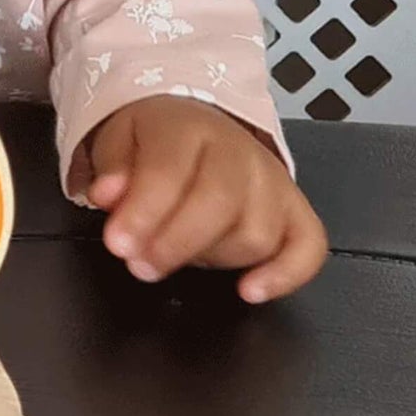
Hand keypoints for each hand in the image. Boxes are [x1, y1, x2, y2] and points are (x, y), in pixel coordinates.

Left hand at [86, 96, 326, 303]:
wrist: (194, 125)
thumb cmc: (155, 141)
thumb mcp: (118, 142)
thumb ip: (112, 170)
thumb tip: (106, 196)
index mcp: (187, 127)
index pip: (170, 170)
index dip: (143, 213)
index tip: (118, 244)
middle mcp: (239, 151)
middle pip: (220, 203)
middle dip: (175, 243)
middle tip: (140, 265)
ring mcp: (273, 181)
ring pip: (257, 233)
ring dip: (213, 258)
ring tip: (175, 255)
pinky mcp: (297, 210)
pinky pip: (309, 247)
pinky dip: (285, 275)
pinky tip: (250, 290)